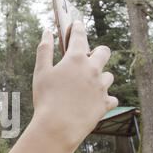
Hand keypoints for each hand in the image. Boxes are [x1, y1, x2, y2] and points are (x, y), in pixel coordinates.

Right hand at [32, 21, 117, 147]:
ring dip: (100, 78)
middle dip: (98, 52)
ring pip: (109, 76)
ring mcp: (101, 87)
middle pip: (104, 52)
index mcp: (75, 59)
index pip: (79, 36)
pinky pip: (111, 98)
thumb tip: (46, 32)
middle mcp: (92, 70)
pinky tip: (95, 102)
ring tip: (88, 86)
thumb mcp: (41, 72)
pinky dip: (104, 99)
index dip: (78, 28)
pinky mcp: (105, 104)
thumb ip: (44, 50)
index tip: (77, 25)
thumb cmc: (46, 99)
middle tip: (89, 59)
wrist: (58, 126)